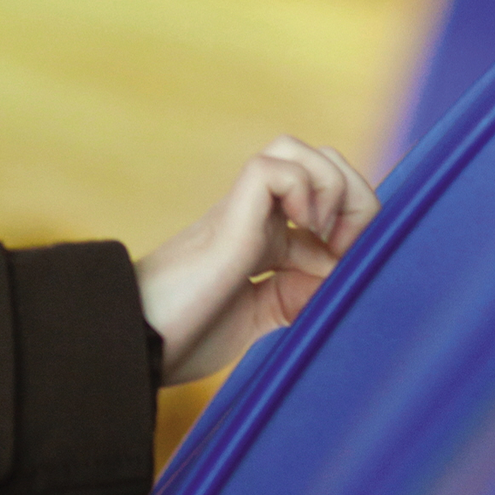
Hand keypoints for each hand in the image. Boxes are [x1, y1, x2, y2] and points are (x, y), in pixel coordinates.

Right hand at [136, 138, 378, 385]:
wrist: (137, 344)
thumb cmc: (185, 336)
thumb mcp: (259, 321)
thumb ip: (294, 298)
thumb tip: (339, 277)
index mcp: (266, 241)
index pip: (328, 198)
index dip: (358, 227)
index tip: (348, 274)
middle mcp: (257, 218)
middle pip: (320, 161)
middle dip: (354, 198)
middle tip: (344, 250)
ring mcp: (242, 212)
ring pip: (296, 149)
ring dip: (330, 185)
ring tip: (322, 233)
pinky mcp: (230, 217)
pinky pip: (273, 167)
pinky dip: (304, 190)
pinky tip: (304, 231)